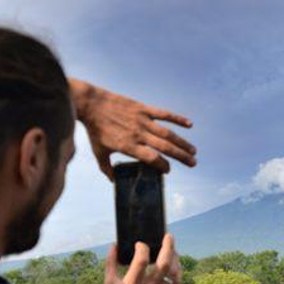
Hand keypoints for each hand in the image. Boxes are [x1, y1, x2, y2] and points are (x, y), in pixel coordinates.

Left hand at [71, 79, 196, 179]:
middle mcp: (138, 134)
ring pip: (168, 133)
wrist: (90, 104)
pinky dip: (178, 118)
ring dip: (182, 142)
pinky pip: (163, 114)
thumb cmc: (94, 130)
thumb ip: (107, 168)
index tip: (167, 171)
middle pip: (165, 147)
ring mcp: (142, 120)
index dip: (163, 166)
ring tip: (193, 151)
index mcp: (129, 146)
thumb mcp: (98, 152)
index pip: (152, 158)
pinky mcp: (142, 108)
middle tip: (193, 163)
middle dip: (181, 157)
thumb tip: (113, 180)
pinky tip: (190, 124)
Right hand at [104, 234, 180, 283]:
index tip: (140, 244)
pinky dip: (178, 269)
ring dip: (175, 257)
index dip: (142, 248)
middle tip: (168, 236)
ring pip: (174, 272)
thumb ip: (110, 264)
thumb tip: (114, 245)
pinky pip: (177, 281)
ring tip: (172, 248)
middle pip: (163, 264)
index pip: (141, 261)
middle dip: (168, 247)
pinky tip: (174, 262)